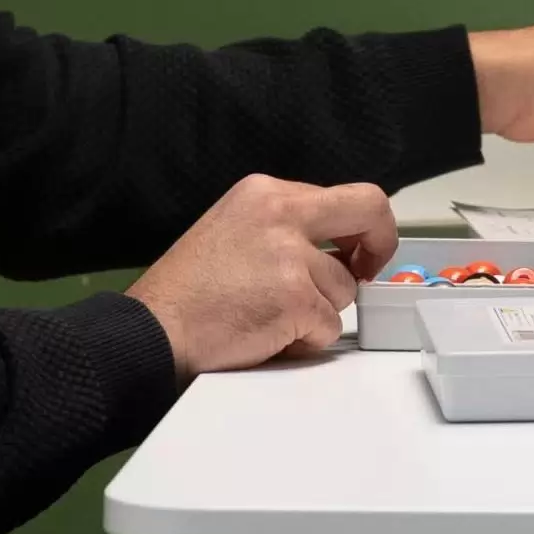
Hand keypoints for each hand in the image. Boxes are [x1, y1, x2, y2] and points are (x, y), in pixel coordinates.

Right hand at [127, 175, 397, 379]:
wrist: (153, 330)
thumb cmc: (186, 292)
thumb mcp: (234, 228)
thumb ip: (284, 227)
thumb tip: (338, 246)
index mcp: (265, 192)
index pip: (342, 197)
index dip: (359, 229)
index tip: (360, 251)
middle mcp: (281, 213)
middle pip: (369, 209)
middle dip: (380, 243)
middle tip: (369, 272)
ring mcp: (290, 255)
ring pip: (344, 288)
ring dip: (317, 313)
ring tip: (271, 318)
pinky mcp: (294, 297)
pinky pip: (328, 326)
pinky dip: (305, 341)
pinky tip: (269, 336)